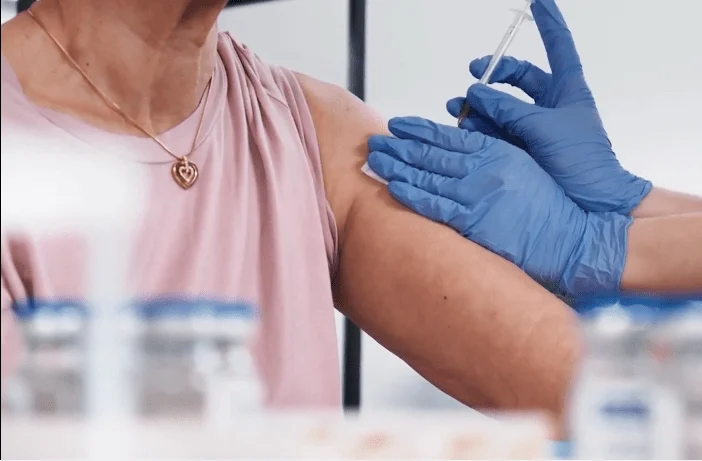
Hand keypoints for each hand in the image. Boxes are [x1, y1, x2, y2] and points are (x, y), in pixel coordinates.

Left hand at [367, 116, 631, 294]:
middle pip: (431, 153)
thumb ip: (491, 158)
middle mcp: (483, 169)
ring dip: (398, 167)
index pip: (448, 136)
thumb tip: (458, 155)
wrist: (575, 237)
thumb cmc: (552, 205)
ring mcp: (478, 195)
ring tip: (375, 160)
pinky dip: (414, 195)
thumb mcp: (523, 168)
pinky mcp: (476, 222)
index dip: (419, 129)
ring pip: (428, 176)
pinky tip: (394, 187)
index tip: (398, 125)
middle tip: (375, 142)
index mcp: (496, 152)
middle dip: (399, 146)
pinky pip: (437, 206)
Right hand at [447, 0, 651, 214]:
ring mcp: (532, 127)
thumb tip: (476, 92)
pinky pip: (493, 131)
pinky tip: (462, 126)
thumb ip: (508, 108)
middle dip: (493, 74)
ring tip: (457, 107)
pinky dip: (477, 128)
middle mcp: (549, 104)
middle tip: (475, 74)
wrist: (591, 203)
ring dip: (478, 104)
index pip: (558, 47)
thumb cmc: (582, 161)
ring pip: (499, 106)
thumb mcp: (544, 127)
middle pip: (517, 77)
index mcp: (567, 90)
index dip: (548, 23)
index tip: (539, 1)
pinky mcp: (520, 149)